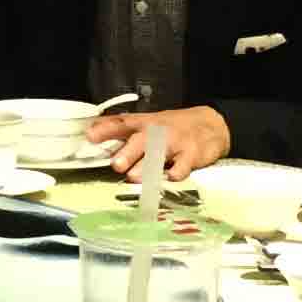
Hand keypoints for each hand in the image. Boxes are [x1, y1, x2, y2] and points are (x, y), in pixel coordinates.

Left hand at [94, 104, 230, 181]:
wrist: (211, 125)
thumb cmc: (173, 127)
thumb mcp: (149, 123)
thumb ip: (124, 130)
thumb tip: (92, 131)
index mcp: (144, 123)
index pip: (122, 124)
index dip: (105, 130)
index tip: (90, 136)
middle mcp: (158, 132)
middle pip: (141, 141)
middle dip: (128, 153)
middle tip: (117, 165)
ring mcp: (176, 143)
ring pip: (160, 156)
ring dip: (146, 168)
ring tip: (135, 178)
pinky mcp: (192, 155)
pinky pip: (182, 168)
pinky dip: (175, 174)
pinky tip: (169, 178)